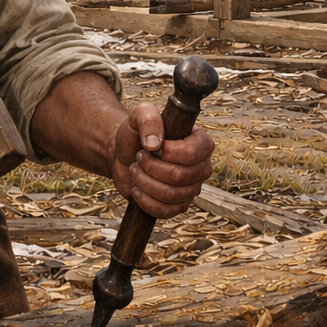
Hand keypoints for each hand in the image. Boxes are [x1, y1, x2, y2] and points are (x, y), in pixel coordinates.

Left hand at [110, 102, 213, 217]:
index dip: (166, 153)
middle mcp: (201, 167)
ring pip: (171, 194)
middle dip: (150, 167)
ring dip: (145, 182)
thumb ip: (149, 119)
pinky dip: (146, 202)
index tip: (150, 146)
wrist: (124, 153)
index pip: (191, 154)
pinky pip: (166, 211)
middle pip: (179, 176)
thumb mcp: (140, 114)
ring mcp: (192, 188)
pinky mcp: (179, 205)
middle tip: (138, 157)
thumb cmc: (136, 133)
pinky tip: (137, 189)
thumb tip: (155, 144)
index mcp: (201, 143)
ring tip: (135, 170)